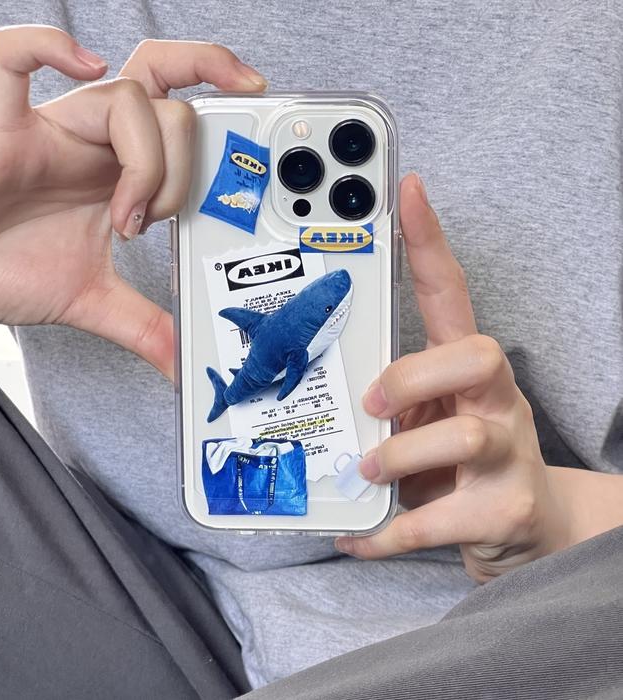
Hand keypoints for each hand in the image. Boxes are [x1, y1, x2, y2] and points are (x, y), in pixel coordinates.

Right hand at [0, 26, 266, 378]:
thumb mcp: (93, 302)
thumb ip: (144, 326)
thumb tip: (183, 364)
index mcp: (116, 173)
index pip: (181, 116)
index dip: (224, 112)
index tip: (256, 146)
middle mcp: (90, 144)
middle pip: (168, 97)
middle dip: (186, 162)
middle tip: (165, 217)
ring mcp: (47, 132)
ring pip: (125, 96)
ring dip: (146, 163)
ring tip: (125, 219)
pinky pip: (10, 60)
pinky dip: (47, 49)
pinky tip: (83, 67)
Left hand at [335, 174, 572, 581]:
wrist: (526, 528)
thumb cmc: (459, 461)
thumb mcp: (425, 416)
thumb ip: (384, 398)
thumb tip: (305, 392)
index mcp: (468, 371)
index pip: (453, 293)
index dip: (430, 242)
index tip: (405, 192)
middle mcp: (496, 402)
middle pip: (478, 355)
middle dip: (416, 376)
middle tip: (374, 404)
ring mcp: (507, 457)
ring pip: (463, 439)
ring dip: (400, 456)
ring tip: (366, 471)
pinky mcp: (501, 513)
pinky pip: (435, 520)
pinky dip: (385, 532)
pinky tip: (355, 535)